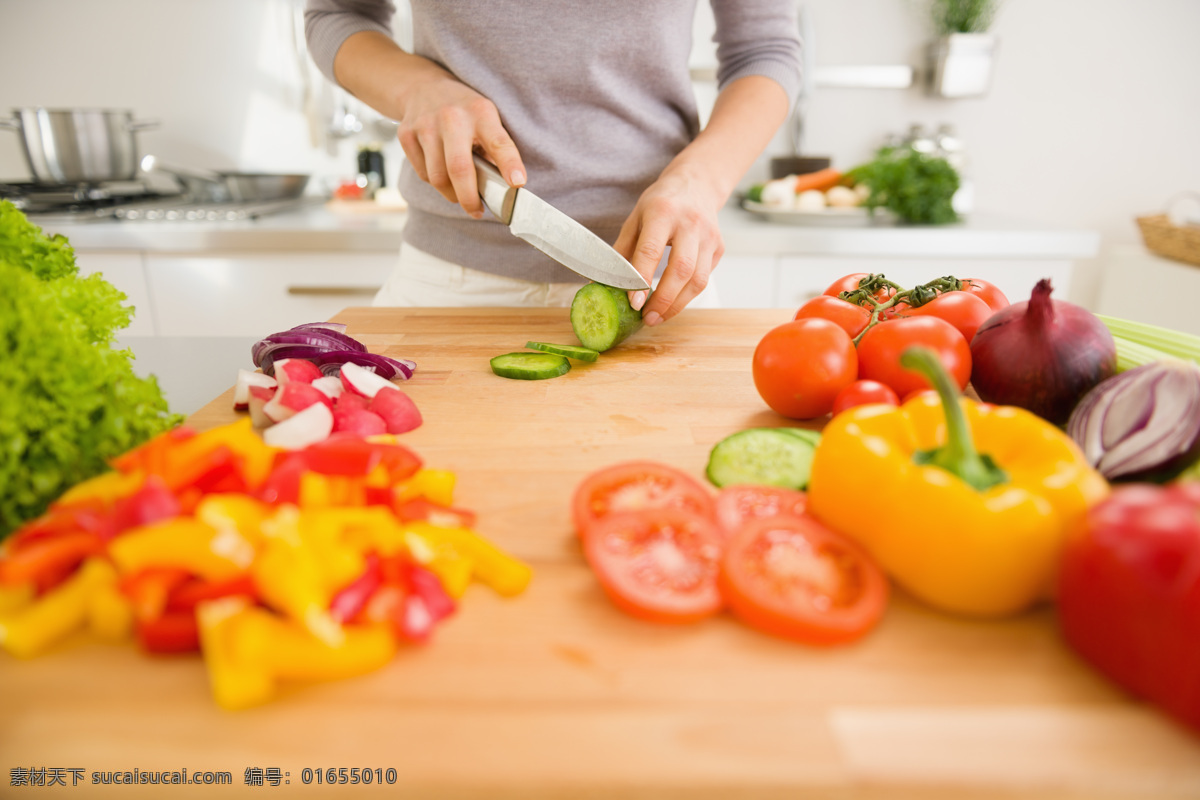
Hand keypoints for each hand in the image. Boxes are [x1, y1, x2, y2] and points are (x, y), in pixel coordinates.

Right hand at [395, 73, 525, 217]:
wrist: (422, 87)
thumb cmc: (464, 111)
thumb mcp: (486, 118)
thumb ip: (493, 148)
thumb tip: (502, 187)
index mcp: (481, 112)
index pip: (498, 142)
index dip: (509, 164)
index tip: (517, 183)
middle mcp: (452, 117)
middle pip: (459, 169)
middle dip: (470, 198)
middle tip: (477, 211)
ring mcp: (426, 125)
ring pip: (437, 178)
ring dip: (452, 194)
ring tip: (461, 194)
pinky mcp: (406, 134)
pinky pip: (423, 174)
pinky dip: (435, 182)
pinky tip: (442, 174)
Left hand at [614, 164, 724, 325]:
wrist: (697, 184)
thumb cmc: (661, 203)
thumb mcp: (635, 218)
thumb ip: (622, 250)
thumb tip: (602, 283)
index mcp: (663, 212)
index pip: (651, 250)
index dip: (641, 279)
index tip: (633, 302)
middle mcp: (690, 223)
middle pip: (681, 269)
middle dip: (664, 299)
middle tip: (647, 318)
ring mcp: (709, 237)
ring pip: (698, 280)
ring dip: (677, 304)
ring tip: (658, 317)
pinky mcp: (718, 248)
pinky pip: (704, 278)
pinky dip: (687, 295)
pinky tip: (672, 302)